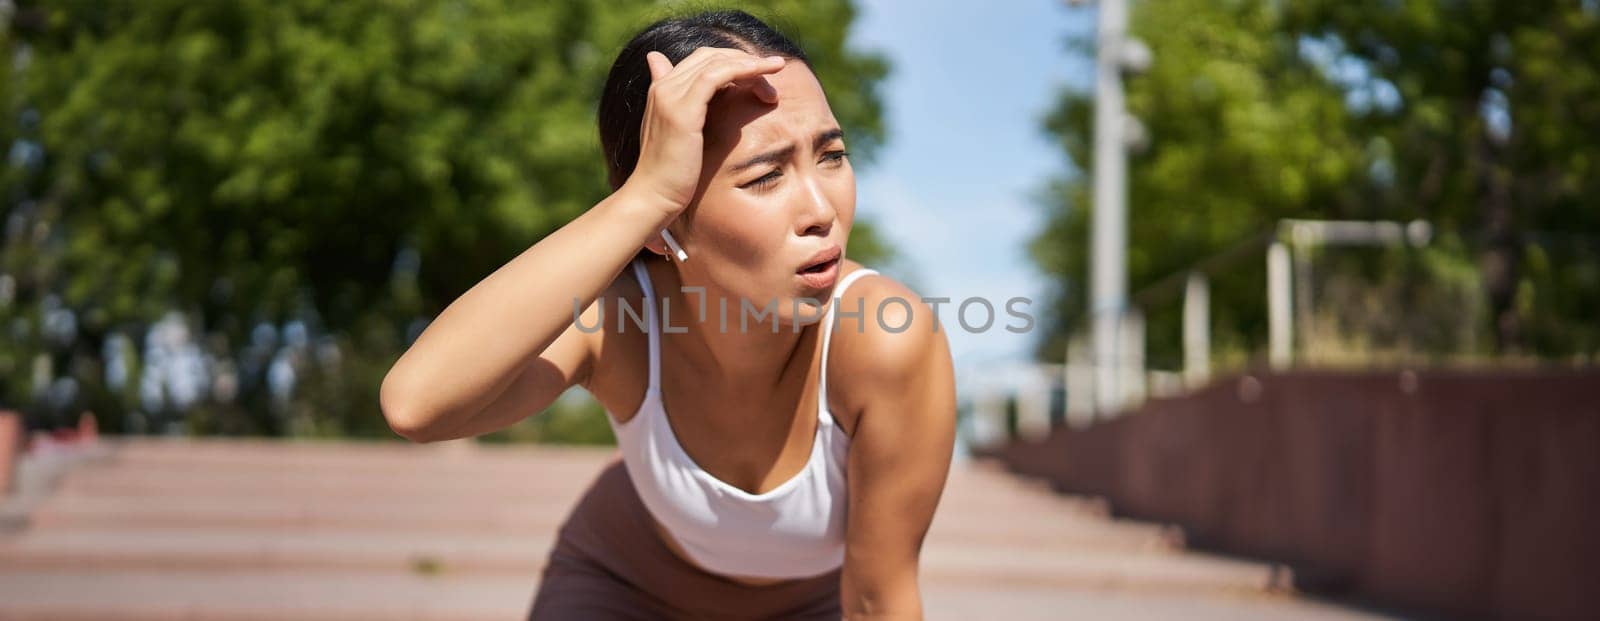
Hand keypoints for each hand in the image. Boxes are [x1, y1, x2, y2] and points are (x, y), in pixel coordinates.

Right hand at [623, 47, 784, 217]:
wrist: (652, 198)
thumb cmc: (670, 177)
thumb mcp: (681, 140)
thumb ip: (689, 117)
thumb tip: (697, 113)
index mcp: (661, 90)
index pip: (700, 60)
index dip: (732, 61)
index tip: (760, 74)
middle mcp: (664, 86)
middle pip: (710, 55)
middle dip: (745, 59)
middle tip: (774, 71)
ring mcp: (671, 96)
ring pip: (717, 61)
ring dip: (751, 63)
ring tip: (778, 69)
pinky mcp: (684, 110)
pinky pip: (718, 75)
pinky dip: (744, 70)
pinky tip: (762, 75)